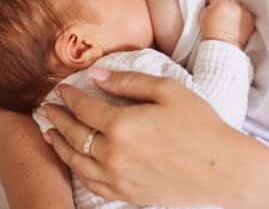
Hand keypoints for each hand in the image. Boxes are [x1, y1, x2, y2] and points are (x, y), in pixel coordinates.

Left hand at [41, 69, 261, 206]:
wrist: (221, 168)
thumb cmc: (200, 125)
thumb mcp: (168, 91)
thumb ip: (130, 82)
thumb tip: (98, 75)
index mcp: (122, 125)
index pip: (84, 107)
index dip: (69, 96)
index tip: (61, 89)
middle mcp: (113, 154)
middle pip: (74, 134)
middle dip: (57, 119)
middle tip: (46, 109)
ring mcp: (118, 178)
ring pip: (76, 161)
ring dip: (58, 145)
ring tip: (48, 134)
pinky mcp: (127, 194)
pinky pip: (91, 183)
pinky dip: (76, 170)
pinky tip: (73, 162)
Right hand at [200, 0, 254, 48]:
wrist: (222, 47)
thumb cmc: (211, 34)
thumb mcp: (203, 16)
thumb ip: (209, 5)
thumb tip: (212, 3)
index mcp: (221, 3)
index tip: (211, 1)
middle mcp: (234, 6)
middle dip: (224, 3)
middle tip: (220, 11)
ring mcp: (244, 13)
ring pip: (238, 5)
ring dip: (234, 8)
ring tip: (228, 17)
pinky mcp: (250, 20)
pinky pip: (246, 13)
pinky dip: (241, 16)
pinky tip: (235, 22)